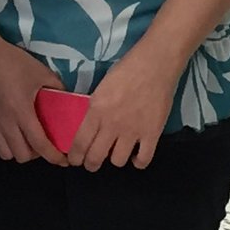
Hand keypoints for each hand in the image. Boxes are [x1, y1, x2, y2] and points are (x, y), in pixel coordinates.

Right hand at [0, 33, 63, 164]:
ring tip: (21, 139)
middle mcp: (4, 124)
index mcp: (22, 113)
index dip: (54, 157)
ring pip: (4, 154)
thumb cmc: (11, 62)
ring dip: (16, 151)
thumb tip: (67, 99)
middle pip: (22, 155)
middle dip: (35, 154)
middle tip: (40, 143)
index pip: (40, 145)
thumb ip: (56, 87)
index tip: (63, 161)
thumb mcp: (40, 72)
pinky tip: (2, 136)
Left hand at [68, 43, 178, 170]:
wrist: (155, 64)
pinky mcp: (152, 134)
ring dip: (115, 160)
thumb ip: (95, 109)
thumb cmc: (127, 70)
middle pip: (96, 157)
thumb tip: (92, 126)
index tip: (74, 160)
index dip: (75, 156)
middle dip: (91, 164)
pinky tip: (135, 155)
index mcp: (96, 111)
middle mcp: (112, 125)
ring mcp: (133, 131)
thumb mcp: (101, 88)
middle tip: (92, 163)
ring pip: (118, 161)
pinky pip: (143, 159)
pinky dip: (138, 162)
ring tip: (116, 152)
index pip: (80, 142)